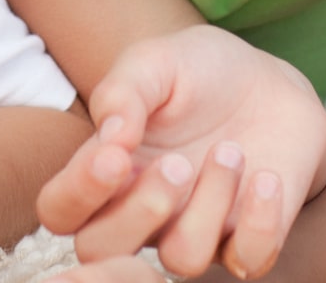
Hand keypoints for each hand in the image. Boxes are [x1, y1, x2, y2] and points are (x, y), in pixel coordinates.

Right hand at [37, 26, 325, 278]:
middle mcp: (140, 209)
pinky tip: (265, 177)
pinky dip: (259, 224)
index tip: (114, 156)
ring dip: (208, 206)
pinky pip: (246, 263)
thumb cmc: (196, 70)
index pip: (60, 208)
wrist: (265, 79)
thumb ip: (122, 92)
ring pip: (181, 259)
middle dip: (139, 213)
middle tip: (177, 164)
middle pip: (104, 253)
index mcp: (106, 167)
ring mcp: (192, 229)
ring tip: (229, 151)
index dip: (77, 193)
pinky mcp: (245, 238)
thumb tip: (109, 138)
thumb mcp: (154, 62)